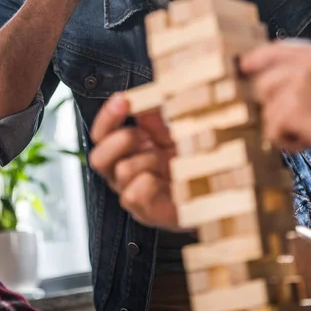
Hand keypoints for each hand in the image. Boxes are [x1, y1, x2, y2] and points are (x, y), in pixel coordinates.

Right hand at [90, 94, 178, 228]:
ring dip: (149, 161)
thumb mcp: (172, 131)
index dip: (107, 117)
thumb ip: (155, 116)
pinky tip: (169, 182)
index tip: (121, 100)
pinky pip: (134, 195)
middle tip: (147, 138)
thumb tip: (142, 97)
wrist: (213, 189)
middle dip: (124, 140)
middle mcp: (121, 173)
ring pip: (122, 171)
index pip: (100, 135)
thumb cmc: (188, 160)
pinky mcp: (145, 213)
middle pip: (98, 158)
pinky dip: (152, 184)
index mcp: (125, 150)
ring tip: (169, 163)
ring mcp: (132, 194)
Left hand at [240, 40, 310, 160]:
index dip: (257, 59)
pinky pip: (272, 130)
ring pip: (268, 109)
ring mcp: (301, 84)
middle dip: (276, 107)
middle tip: (305, 121)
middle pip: (265, 83)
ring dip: (285, 127)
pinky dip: (288, 143)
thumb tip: (271, 79)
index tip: (243, 66)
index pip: (279, 49)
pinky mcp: (294, 108)